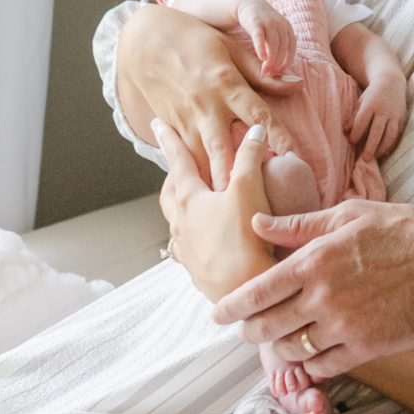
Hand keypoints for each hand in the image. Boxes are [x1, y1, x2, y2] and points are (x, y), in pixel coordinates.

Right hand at [117, 4, 296, 188]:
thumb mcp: (231, 49)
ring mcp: (186, 120)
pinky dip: (195, 175)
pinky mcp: (171, 127)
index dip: (280, 139)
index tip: (297, 160)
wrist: (145, 42)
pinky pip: (185, 157)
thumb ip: (262, 73)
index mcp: (227, 85)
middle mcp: (207, 107)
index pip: (260, 116)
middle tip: (259, 201)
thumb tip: (298, 85)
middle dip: (241, 177)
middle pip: (227, 149)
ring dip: (215, 183)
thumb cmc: (196, 40)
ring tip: (231, 210)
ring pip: (202, 160)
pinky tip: (205, 196)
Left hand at [156, 119, 277, 301]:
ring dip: (181, 206)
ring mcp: (187, 249)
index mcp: (189, 200)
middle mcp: (181, 224)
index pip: (177, 162)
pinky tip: (205, 238)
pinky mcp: (197, 270)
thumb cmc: (246, 237)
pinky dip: (192, 234)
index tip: (158, 124)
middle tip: (178, 165)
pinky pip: (187, 246)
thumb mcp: (250, 189)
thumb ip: (250, 156)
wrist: (244, 289)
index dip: (169, 141)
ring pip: (176, 221)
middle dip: (173, 176)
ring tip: (192, 200)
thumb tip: (255, 130)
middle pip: (170, 193)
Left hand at [212, 194, 413, 377]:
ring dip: (280, 349)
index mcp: (314, 260)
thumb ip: (299, 225)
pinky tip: (314, 355)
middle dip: (250, 331)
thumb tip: (258, 223)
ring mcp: (344, 325)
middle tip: (248, 331)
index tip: (218, 315)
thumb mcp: (349, 215)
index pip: (256, 291)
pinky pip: (323, 367)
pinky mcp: (367, 347)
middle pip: (266, 326)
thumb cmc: (404, 230)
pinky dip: (312, 364)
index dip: (231, 307)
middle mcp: (323, 296)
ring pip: (292, 349)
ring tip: (282, 342)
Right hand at [237, 0, 298, 82]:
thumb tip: (282, 67)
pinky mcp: (256, 22)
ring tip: (265, 70)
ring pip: (273, 44)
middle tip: (271, 74)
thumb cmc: (262, 23)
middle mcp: (280, 24)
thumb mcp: (274, 32)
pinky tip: (261, 58)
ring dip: (270, 59)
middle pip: (282, 47)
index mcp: (287, 27)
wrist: (248, 4)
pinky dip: (261, 48)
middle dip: (278, 63)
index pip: (291, 47)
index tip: (281, 71)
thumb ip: (279, 45)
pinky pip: (260, 37)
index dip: (287, 61)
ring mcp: (268, 22)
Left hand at [350, 67, 408, 163]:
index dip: (356, 134)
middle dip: (370, 146)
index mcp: (370, 104)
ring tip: (375, 156)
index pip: (362, 122)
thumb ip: (354, 117)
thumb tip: (345, 133)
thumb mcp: (361, 102)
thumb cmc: (372, 94)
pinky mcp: (402, 118)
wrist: (391, 81)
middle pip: (377, 131)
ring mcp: (394, 114)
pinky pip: (397, 134)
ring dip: (382, 148)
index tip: (352, 142)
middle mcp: (383, 110)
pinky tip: (385, 152)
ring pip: (390, 135)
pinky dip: (391, 144)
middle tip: (365, 159)